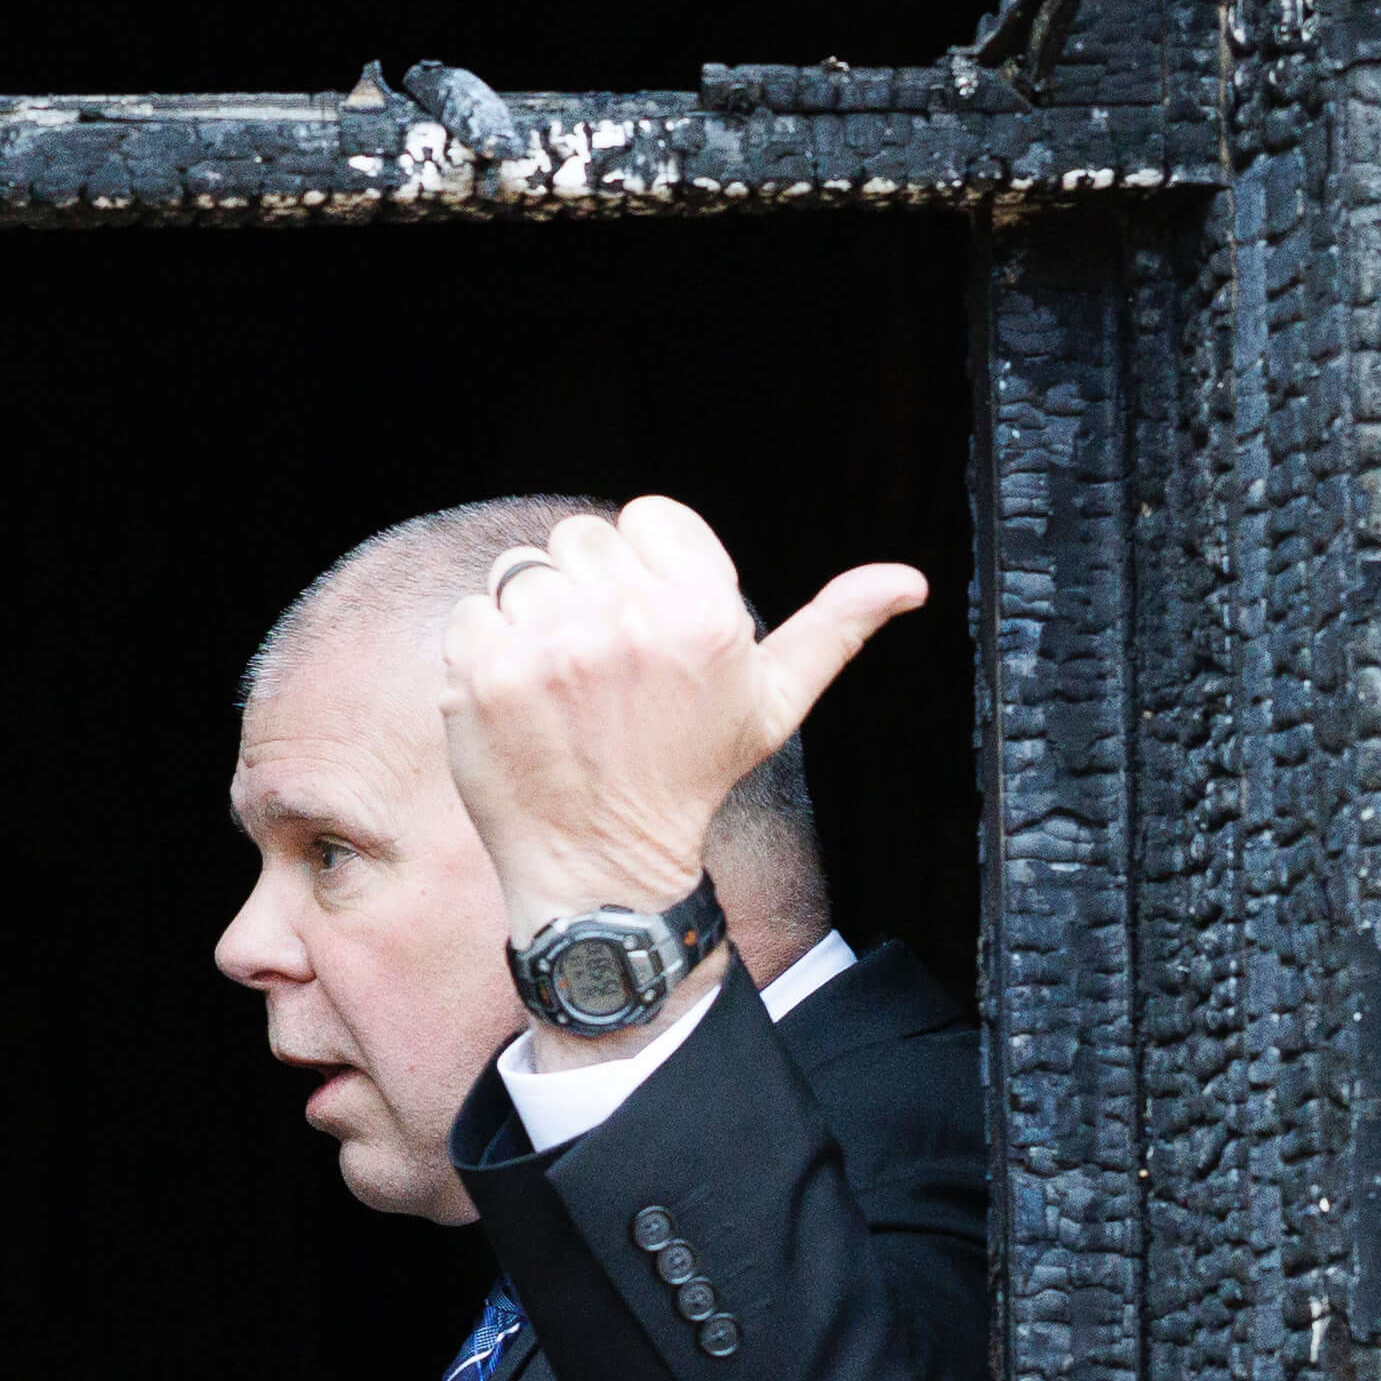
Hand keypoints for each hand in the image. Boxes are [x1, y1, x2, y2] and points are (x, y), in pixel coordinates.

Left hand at [428, 492, 928, 943]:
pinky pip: (471, 611)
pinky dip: (484, 648)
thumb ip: (834, 628)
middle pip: (582, 538)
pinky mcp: (483, 674)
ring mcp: (550, 647)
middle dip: (589, 588)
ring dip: (535, 618)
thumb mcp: (776, 702)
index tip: (647, 623)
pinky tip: (518, 696)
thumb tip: (909, 581)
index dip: (644, 564)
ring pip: (524, 571)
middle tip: (603, 662)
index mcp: (704, 613)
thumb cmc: (690, 774)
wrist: (602, 864)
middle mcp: (628, 620)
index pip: (648, 517)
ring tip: (562, 683)